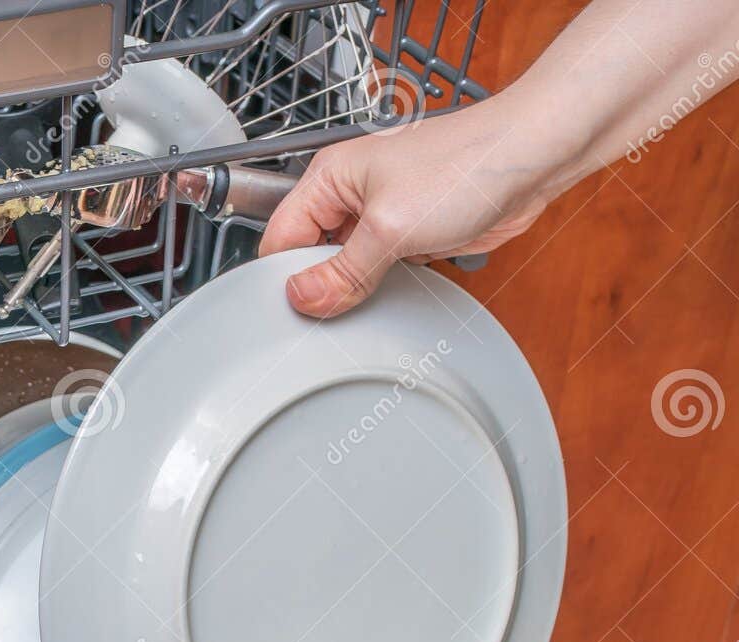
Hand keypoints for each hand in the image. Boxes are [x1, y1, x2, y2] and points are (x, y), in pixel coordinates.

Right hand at [258, 97, 563, 317]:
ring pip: (345, 264)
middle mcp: (350, 192)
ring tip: (364, 305)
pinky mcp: (411, 230)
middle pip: (310, 253)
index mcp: (329, 176)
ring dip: (354, 287)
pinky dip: (382, 285)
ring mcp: (381, 212)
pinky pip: (379, 267)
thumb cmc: (467, 164)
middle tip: (332, 314)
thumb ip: (344, 270)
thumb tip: (304, 298)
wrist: (534, 155)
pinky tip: (391, 296)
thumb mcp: (391, 227)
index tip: (298, 311)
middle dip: (319, 285)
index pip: (279, 236)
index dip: (284, 276)